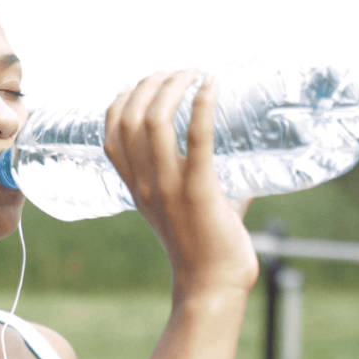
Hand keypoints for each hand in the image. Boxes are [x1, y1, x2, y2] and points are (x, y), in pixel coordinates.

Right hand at [104, 71, 258, 300]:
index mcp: (137, 189)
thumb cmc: (207, 250)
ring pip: (153, 121)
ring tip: (194, 74)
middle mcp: (146, 185)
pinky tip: (212, 87)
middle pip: (130, 118)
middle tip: (180, 72)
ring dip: (173, 87)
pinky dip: (202, 105)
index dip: (123, 100)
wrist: (213, 285)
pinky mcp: (199, 191)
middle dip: (152, 84)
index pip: (111, 133)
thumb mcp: (191, 209)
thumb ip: (210, 182)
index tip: (147, 83)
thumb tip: (247, 163)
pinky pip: (195, 138)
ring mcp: (169, 188)